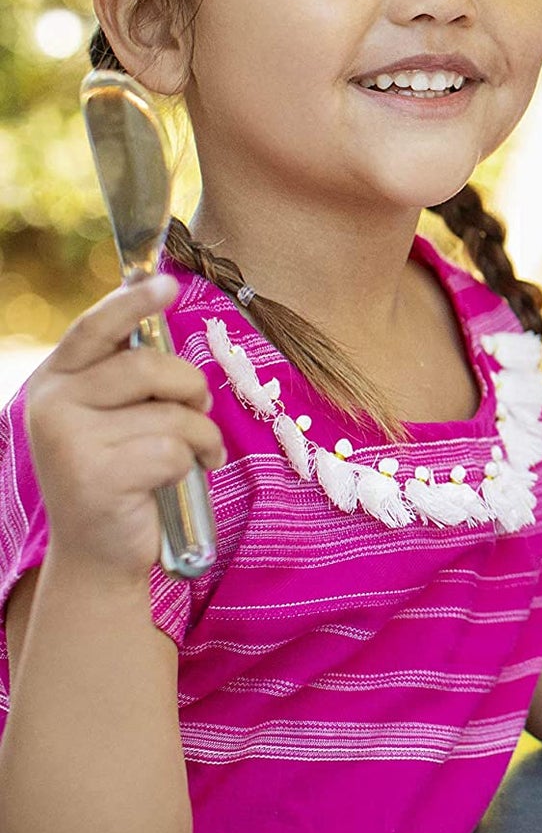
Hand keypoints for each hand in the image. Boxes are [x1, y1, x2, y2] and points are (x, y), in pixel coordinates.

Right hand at [24, 275, 224, 580]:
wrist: (99, 550)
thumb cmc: (124, 467)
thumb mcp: (119, 411)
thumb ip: (133, 369)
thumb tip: (166, 303)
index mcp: (58, 377)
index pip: (95, 327)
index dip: (132, 302)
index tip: (167, 282)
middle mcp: (51, 404)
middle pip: (149, 366)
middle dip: (191, 386)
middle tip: (198, 408)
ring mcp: (67, 442)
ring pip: (170, 412)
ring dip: (199, 434)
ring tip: (191, 454)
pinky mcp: (93, 478)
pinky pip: (173, 450)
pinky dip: (191, 463)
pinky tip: (177, 479)